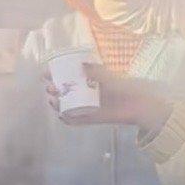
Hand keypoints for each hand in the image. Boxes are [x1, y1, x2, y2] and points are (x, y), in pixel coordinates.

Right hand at [44, 63, 172, 134]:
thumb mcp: (109, 76)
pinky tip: (62, 116)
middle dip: (54, 89)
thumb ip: (96, 71)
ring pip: (68, 105)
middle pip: (64, 91)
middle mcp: (85, 92)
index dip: (55, 74)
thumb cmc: (124, 86)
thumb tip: (81, 65)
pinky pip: (77, 120)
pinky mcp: (92, 118)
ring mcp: (87, 105)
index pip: (66, 75)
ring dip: (58, 104)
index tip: (45, 73)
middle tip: (50, 88)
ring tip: (53, 101)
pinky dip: (69, 120)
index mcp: (87, 79)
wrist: (138, 104)